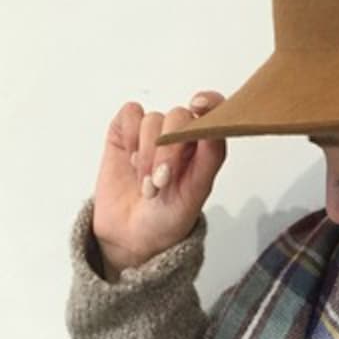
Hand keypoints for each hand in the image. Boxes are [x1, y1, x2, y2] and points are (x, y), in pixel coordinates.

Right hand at [92, 90, 228, 276]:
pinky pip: (129, 114)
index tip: (199, 106)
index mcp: (203, 147)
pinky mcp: (124, 134)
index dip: (209, 102)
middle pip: (178, 117)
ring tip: (146, 184)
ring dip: (147, 154)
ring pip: (152, 120)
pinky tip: (130, 161)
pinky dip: (129, 137)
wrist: (132, 236)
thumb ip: (209, 158)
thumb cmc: (169, 218)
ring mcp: (150, 134)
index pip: (212, 111)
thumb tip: (214, 128)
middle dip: (168, 151)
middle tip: (161, 182)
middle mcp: (179, 136)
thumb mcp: (196, 194)